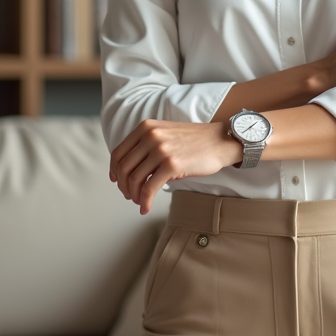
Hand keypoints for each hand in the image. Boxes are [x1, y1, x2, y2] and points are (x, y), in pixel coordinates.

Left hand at [108, 119, 241, 214]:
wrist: (220, 141)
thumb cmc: (195, 141)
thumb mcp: (166, 133)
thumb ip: (147, 144)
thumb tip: (131, 170)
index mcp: (146, 127)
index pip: (119, 152)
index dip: (115, 170)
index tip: (117, 181)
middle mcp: (151, 136)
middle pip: (124, 167)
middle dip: (124, 186)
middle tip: (129, 196)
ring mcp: (161, 150)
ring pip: (134, 179)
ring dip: (133, 196)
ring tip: (139, 202)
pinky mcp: (171, 165)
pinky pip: (149, 189)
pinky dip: (144, 202)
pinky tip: (146, 208)